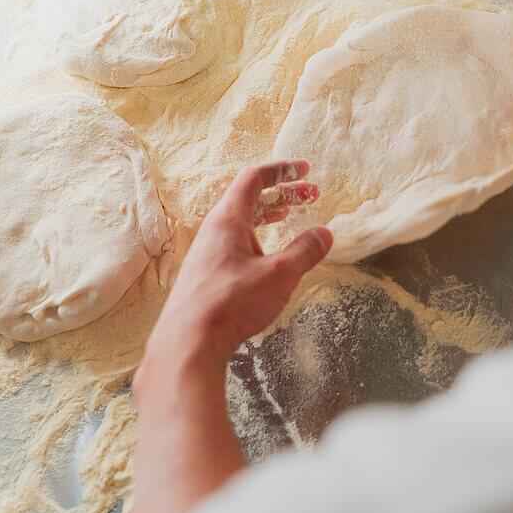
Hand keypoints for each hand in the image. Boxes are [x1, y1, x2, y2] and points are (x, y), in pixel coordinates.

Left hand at [139, 160, 332, 375]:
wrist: (188, 342)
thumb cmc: (230, 303)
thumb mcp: (279, 273)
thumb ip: (304, 251)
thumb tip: (324, 234)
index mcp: (228, 218)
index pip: (254, 178)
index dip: (281, 170)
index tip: (304, 170)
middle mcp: (214, 229)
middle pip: (249, 198)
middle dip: (282, 193)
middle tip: (310, 195)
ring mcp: (208, 251)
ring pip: (241, 221)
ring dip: (269, 214)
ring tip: (291, 216)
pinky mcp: (206, 273)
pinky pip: (234, 241)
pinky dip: (257, 235)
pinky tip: (268, 253)